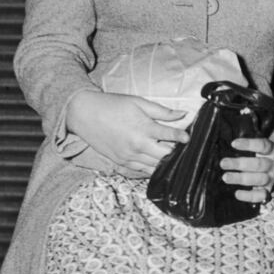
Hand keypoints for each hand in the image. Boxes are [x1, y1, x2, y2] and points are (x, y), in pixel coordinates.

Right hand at [66, 90, 187, 176]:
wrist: (84, 114)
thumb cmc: (112, 104)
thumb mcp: (138, 102)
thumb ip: (162, 111)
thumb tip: (183, 115)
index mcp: (143, 128)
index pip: (170, 136)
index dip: (182, 137)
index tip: (189, 138)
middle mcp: (137, 145)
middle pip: (165, 156)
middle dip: (177, 153)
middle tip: (184, 150)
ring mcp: (129, 156)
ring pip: (155, 166)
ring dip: (166, 163)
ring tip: (176, 159)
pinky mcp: (121, 162)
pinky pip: (142, 171)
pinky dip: (152, 170)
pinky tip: (160, 166)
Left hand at [220, 137, 273, 203]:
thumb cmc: (261, 156)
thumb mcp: (260, 148)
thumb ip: (248, 147)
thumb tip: (225, 147)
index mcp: (271, 151)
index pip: (262, 145)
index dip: (249, 144)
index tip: (233, 144)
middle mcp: (273, 165)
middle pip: (258, 164)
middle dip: (239, 164)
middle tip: (223, 163)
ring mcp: (271, 179)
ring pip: (259, 179)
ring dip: (241, 178)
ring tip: (225, 177)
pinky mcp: (268, 191)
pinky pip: (260, 195)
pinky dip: (249, 196)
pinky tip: (237, 193)